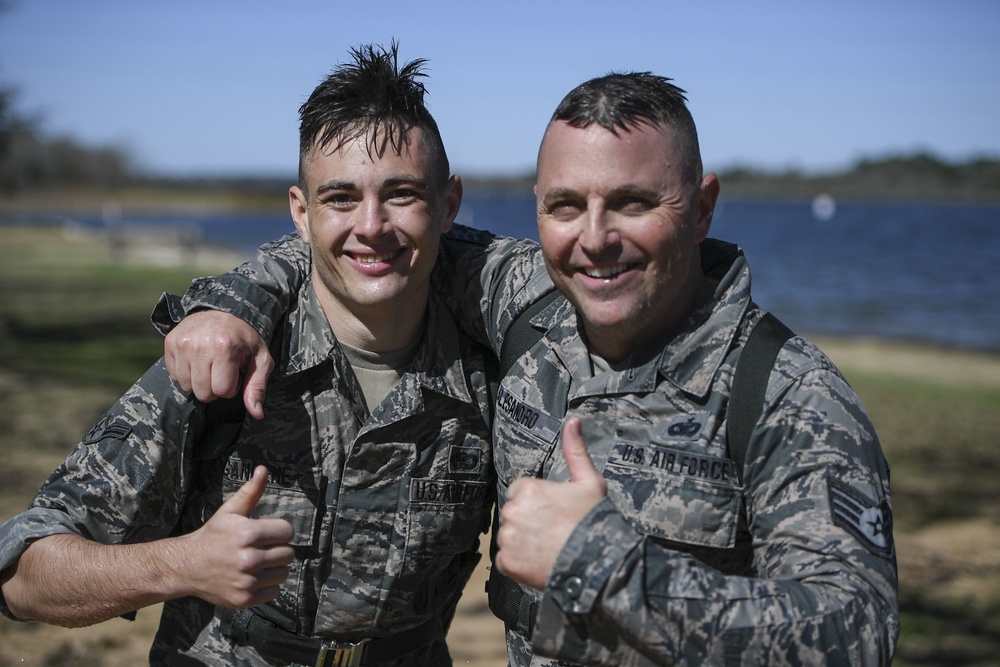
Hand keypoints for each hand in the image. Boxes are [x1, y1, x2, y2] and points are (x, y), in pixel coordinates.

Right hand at [164, 310, 273, 418]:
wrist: (226, 309)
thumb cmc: (246, 339)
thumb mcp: (260, 360)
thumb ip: (257, 387)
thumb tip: (257, 414)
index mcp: (225, 348)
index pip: (222, 391)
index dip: (231, 387)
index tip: (236, 373)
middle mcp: (199, 345)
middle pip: (202, 393)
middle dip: (215, 387)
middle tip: (222, 370)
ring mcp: (182, 343)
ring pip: (186, 386)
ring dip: (200, 381)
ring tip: (210, 365)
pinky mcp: (170, 342)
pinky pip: (174, 375)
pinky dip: (186, 373)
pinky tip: (198, 360)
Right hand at [173, 466, 294, 608]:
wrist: (187, 566)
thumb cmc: (212, 536)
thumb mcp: (230, 511)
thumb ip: (250, 491)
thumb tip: (263, 469)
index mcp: (248, 534)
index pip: (288, 532)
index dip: (279, 531)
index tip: (267, 533)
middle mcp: (249, 559)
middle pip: (288, 554)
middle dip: (278, 549)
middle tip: (262, 549)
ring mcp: (247, 581)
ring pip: (284, 573)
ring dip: (275, 568)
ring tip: (258, 563)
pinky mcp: (245, 599)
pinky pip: (274, 591)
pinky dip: (268, 585)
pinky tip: (253, 577)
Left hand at [495, 418, 606, 589]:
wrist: (596, 562)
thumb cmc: (593, 520)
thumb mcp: (589, 481)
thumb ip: (575, 450)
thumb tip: (572, 422)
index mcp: (528, 489)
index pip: (522, 492)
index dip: (538, 503)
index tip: (553, 513)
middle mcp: (513, 511)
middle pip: (514, 513)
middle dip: (529, 521)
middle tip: (553, 531)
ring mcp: (508, 537)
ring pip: (510, 536)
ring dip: (523, 541)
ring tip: (547, 547)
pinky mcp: (508, 562)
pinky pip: (506, 560)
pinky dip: (519, 563)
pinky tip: (539, 560)